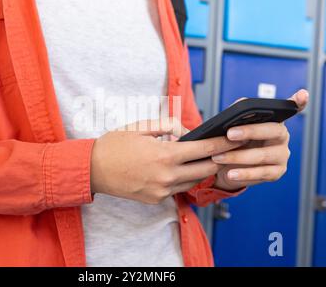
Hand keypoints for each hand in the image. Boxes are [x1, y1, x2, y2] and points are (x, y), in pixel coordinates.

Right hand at [90, 118, 243, 203]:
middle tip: (226, 149)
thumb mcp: (140, 126)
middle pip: (205, 169)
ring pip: (193, 181)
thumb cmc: (114, 145)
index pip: (203, 149)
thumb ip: (168, 126)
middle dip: (218, 158)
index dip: (222, 144)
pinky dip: (183, 178)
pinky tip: (180, 168)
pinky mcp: (155, 199)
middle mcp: (166, 176)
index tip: (234, 139)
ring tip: (203, 157)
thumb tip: (186, 131)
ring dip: (200, 169)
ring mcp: (161, 191)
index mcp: (164, 155)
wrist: (91, 169)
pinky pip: (177, 189)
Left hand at [212, 89, 308, 191]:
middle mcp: (282, 136)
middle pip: (273, 131)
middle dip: (250, 131)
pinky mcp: (276, 172)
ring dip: (237, 156)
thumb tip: (238, 106)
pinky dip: (243, 173)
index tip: (302, 94)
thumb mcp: (231, 126)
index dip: (298, 102)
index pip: (290, 108)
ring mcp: (281, 154)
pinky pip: (261, 173)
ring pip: (263, 155)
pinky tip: (230, 174)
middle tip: (229, 134)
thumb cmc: (231, 142)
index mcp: (273, 120)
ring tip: (218, 157)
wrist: (225, 167)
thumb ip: (236, 113)